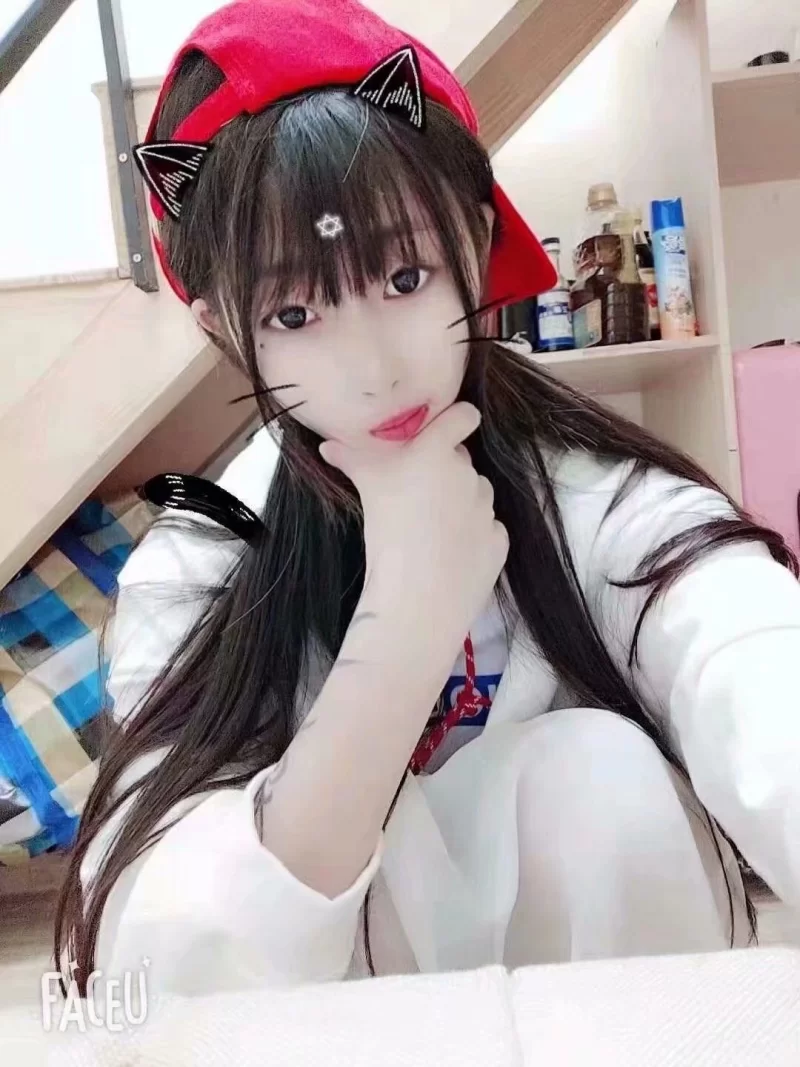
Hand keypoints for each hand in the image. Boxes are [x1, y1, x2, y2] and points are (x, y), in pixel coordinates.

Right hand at [319, 403, 508, 657]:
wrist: (417, 598)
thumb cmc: (387, 533)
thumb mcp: (366, 487)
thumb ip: (351, 459)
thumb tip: (328, 445)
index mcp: (437, 452)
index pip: (463, 417)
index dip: (458, 419)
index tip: (449, 428)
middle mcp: (469, 474)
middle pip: (462, 461)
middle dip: (445, 472)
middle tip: (419, 497)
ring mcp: (488, 509)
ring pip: (476, 496)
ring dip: (460, 504)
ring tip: (431, 531)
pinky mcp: (498, 541)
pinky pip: (487, 529)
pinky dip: (473, 537)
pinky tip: (449, 554)